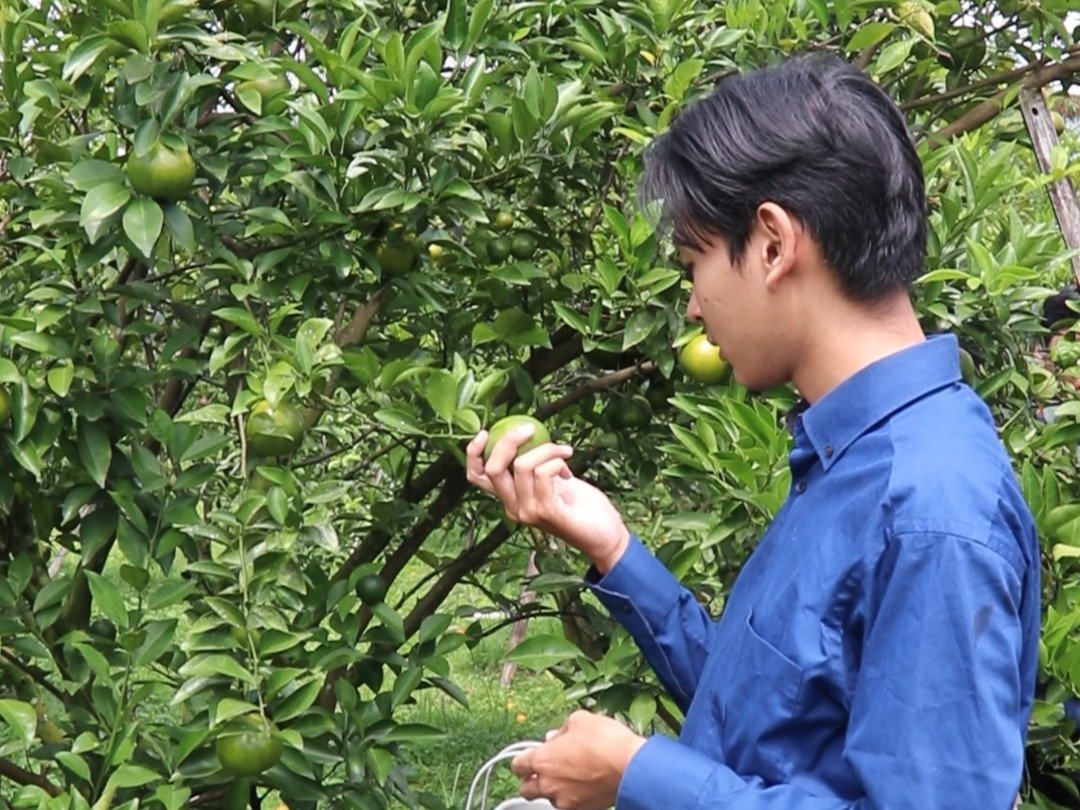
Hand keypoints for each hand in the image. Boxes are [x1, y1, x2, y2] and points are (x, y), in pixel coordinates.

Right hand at [465, 426, 629, 571]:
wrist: (605, 534)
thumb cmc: (580, 505)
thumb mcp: (552, 478)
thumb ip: (536, 464)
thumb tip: (526, 433)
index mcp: (510, 498)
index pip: (477, 477)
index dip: (473, 453)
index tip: (486, 432)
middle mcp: (513, 507)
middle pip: (493, 468)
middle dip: (509, 440)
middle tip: (530, 429)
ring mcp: (528, 512)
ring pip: (522, 465)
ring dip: (547, 449)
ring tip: (565, 452)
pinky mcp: (547, 512)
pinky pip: (544, 474)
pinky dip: (557, 462)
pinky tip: (568, 469)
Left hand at [510, 710, 645, 809]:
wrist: (631, 766)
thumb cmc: (605, 740)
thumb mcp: (580, 720)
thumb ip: (561, 729)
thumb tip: (554, 737)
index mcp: (543, 759)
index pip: (518, 765)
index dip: (522, 760)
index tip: (527, 757)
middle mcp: (549, 784)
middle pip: (526, 790)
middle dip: (531, 781)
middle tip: (543, 771)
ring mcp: (565, 800)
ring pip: (549, 798)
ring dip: (554, 788)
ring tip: (570, 775)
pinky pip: (569, 804)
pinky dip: (572, 796)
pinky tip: (584, 783)